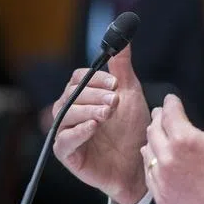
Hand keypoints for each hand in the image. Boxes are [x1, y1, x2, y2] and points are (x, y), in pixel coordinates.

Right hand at [51, 45, 149, 203]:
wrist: (141, 164)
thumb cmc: (133, 129)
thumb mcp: (130, 94)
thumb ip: (122, 68)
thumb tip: (123, 39)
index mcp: (84, 97)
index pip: (78, 79)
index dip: (95, 78)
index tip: (115, 83)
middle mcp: (72, 113)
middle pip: (70, 95)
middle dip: (94, 95)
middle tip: (115, 100)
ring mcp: (67, 134)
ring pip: (64, 115)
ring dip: (87, 110)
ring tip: (108, 112)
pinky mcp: (68, 155)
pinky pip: (63, 141)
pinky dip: (78, 131)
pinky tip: (94, 126)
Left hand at [141, 57, 203, 203]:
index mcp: (185, 141)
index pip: (169, 112)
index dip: (173, 104)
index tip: (174, 101)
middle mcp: (168, 162)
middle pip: (154, 131)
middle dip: (161, 121)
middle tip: (167, 116)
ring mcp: (163, 185)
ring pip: (148, 154)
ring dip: (156, 143)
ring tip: (167, 139)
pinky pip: (150, 179)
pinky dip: (156, 168)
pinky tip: (167, 166)